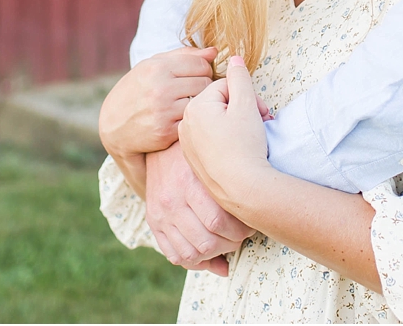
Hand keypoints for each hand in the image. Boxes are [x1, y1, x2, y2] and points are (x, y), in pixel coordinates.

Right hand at [99, 47, 217, 158]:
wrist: (113, 126)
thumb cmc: (136, 90)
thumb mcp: (152, 66)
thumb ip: (184, 55)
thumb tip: (214, 51)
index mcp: (157, 67)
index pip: (201, 64)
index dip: (204, 70)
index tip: (199, 76)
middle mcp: (160, 88)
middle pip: (205, 83)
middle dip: (204, 86)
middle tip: (196, 91)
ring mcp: (163, 111)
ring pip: (201, 102)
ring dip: (200, 103)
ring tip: (192, 103)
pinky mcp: (166, 132)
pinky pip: (192, 120)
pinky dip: (191, 118)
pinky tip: (183, 117)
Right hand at [145, 141, 254, 275]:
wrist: (163, 143)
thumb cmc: (199, 152)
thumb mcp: (214, 161)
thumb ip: (230, 186)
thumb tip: (248, 220)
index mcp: (188, 182)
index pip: (217, 222)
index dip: (240, 230)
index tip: (250, 224)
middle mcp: (171, 200)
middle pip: (205, 242)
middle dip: (230, 244)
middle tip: (240, 235)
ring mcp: (159, 213)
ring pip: (190, 254)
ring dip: (214, 254)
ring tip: (225, 242)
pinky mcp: (153, 221)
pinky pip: (174, 254)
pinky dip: (194, 260)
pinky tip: (208, 253)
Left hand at [178, 56, 273, 211]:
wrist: (242, 188)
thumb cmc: (245, 146)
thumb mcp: (246, 105)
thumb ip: (240, 77)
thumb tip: (234, 58)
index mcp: (195, 106)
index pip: (226, 87)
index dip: (247, 96)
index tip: (261, 111)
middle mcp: (186, 123)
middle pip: (220, 104)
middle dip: (243, 109)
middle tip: (261, 122)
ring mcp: (188, 143)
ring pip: (217, 122)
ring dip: (237, 124)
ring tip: (252, 137)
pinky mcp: (194, 159)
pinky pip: (211, 140)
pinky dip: (227, 140)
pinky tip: (240, 150)